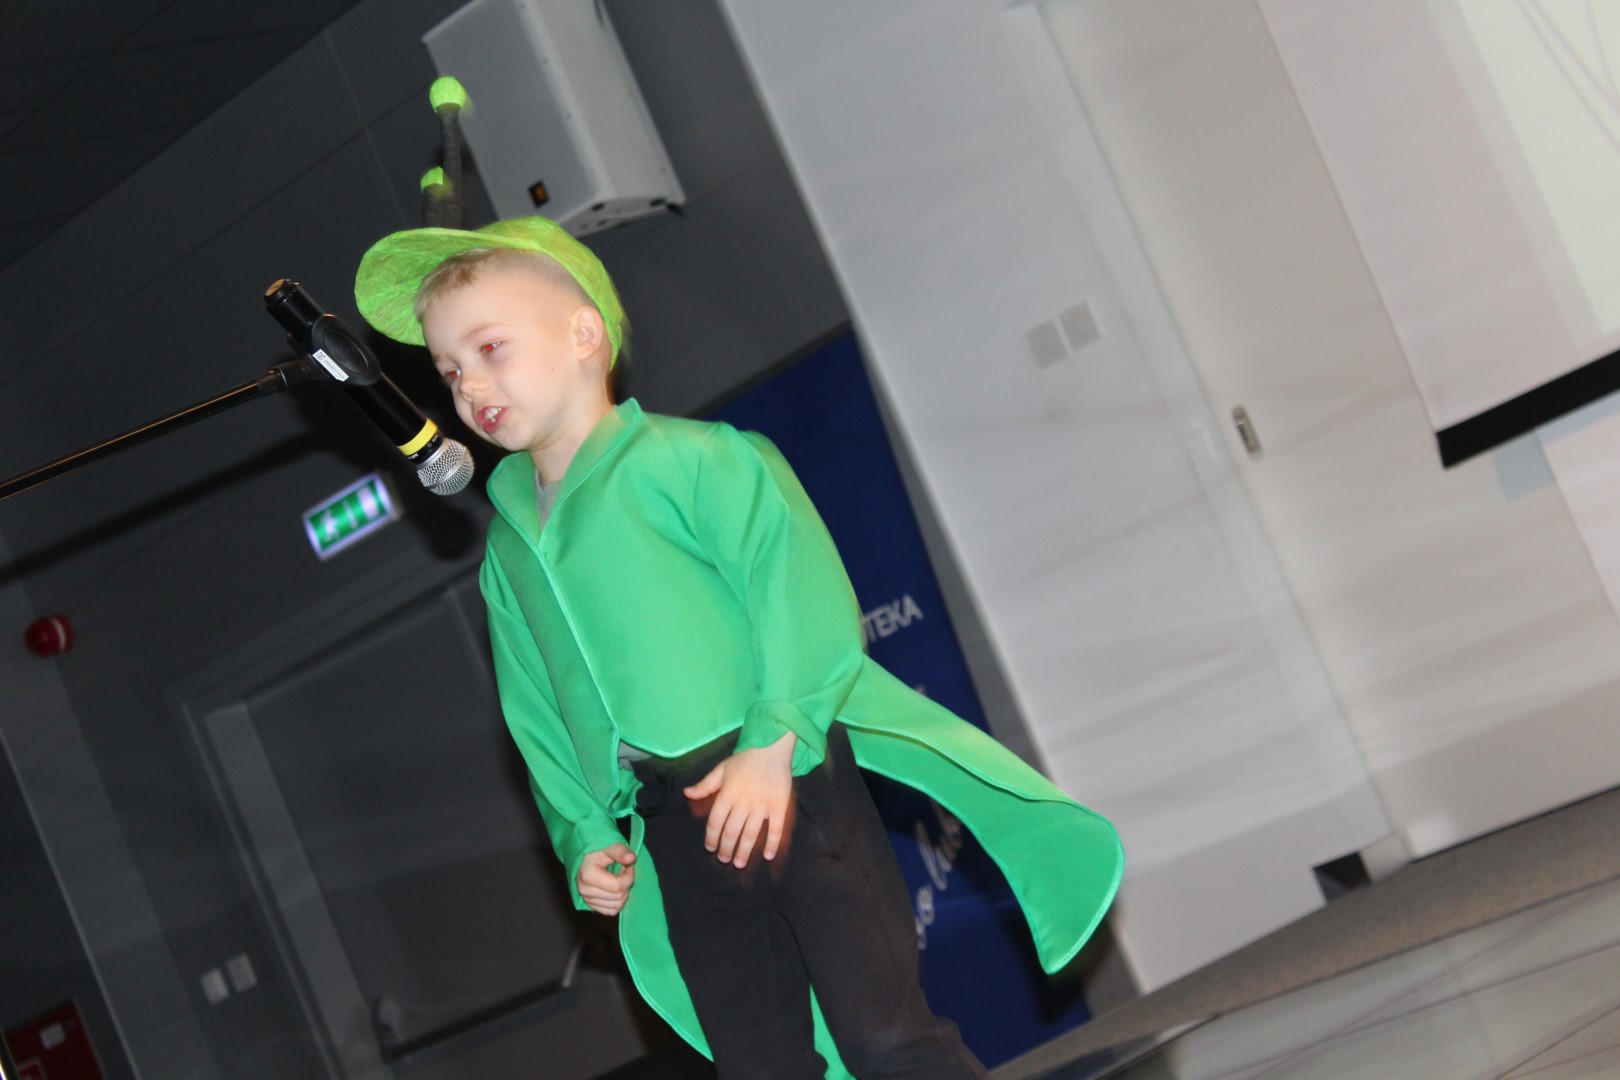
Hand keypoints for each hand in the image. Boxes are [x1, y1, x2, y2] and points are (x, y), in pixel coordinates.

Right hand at [576, 843, 635, 915]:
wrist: (583, 858)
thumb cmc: (595, 851)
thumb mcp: (607, 846)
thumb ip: (619, 851)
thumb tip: (632, 858)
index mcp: (588, 876)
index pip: (618, 886)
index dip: (629, 876)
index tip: (628, 866)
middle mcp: (585, 890)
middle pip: (618, 897)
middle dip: (626, 884)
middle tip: (623, 871)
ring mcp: (587, 899)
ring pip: (616, 906)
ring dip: (623, 893)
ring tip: (619, 879)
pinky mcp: (590, 905)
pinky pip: (611, 911)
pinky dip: (617, 902)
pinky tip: (615, 889)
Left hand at [683, 732, 796, 868]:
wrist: (772, 747)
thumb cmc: (746, 759)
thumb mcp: (721, 768)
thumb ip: (705, 784)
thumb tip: (686, 793)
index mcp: (727, 794)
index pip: (716, 822)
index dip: (712, 837)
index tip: (710, 848)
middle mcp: (743, 802)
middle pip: (732, 831)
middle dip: (726, 848)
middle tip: (724, 860)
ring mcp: (762, 805)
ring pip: (751, 834)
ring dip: (744, 851)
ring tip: (739, 863)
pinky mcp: (779, 806)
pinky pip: (776, 828)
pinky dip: (773, 843)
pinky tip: (768, 855)